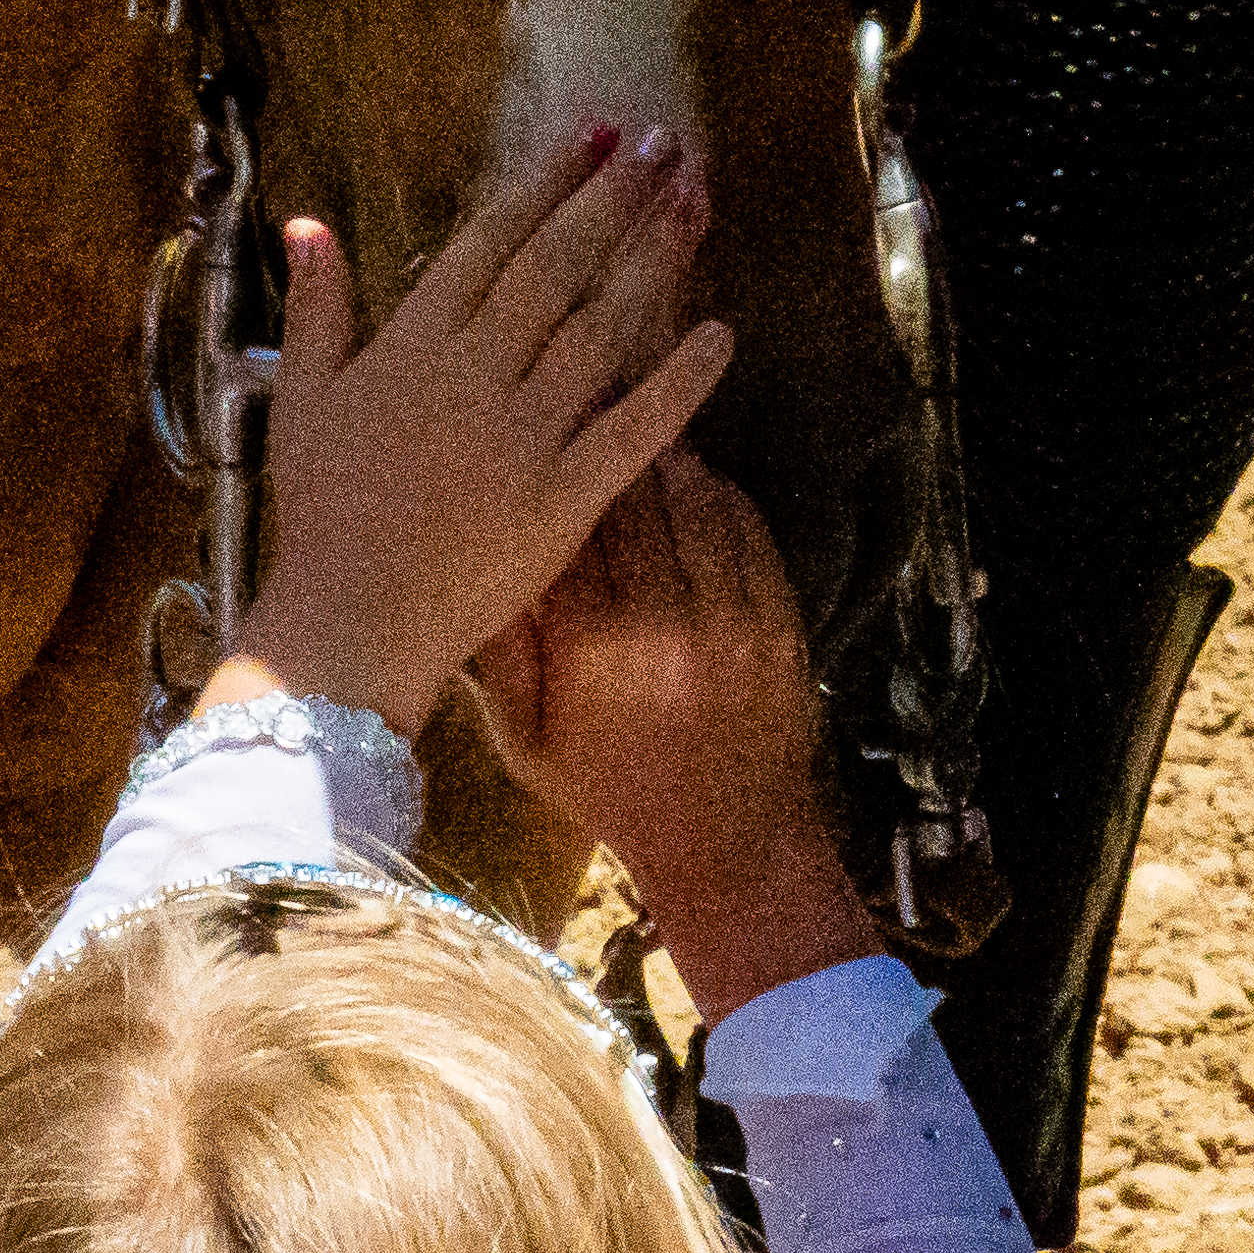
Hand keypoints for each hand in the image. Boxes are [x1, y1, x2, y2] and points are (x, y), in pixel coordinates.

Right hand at [212, 123, 737, 736]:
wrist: (347, 622)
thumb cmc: (319, 516)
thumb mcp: (299, 400)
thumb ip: (315, 310)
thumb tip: (308, 223)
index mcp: (413, 343)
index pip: (492, 240)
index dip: (548, 183)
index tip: (594, 135)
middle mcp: (475, 372)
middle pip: (559, 266)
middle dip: (615, 198)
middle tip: (666, 143)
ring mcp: (525, 433)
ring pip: (601, 327)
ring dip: (652, 260)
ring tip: (695, 202)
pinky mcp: (565, 497)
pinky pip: (634, 430)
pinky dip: (680, 382)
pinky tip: (722, 334)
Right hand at [477, 453, 876, 1015]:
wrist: (731, 843)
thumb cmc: (613, 793)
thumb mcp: (525, 743)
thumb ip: (499, 654)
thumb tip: (474, 563)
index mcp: (591, 649)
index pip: (566, 524)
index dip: (552, 472)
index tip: (538, 439)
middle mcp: (662, 621)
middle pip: (630, 495)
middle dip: (606, 448)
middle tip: (586, 408)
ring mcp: (731, 615)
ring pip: (693, 496)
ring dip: (664, 460)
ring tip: (637, 436)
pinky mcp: (779, 616)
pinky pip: (746, 525)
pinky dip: (717, 494)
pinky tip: (694, 483)